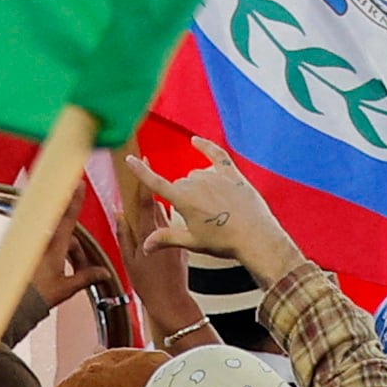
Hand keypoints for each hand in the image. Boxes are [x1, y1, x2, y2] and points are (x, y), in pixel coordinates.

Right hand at [126, 138, 305, 280]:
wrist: (256, 237)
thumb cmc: (224, 242)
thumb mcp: (192, 242)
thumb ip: (166, 238)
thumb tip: (145, 246)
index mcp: (182, 199)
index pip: (155, 182)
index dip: (141, 171)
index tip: (129, 158)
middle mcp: (196, 183)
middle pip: (180, 184)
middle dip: (184, 198)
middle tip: (201, 220)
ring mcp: (215, 176)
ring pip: (196, 175)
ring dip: (198, 186)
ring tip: (215, 209)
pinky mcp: (232, 174)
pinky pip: (216, 155)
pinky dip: (206, 147)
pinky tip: (195, 141)